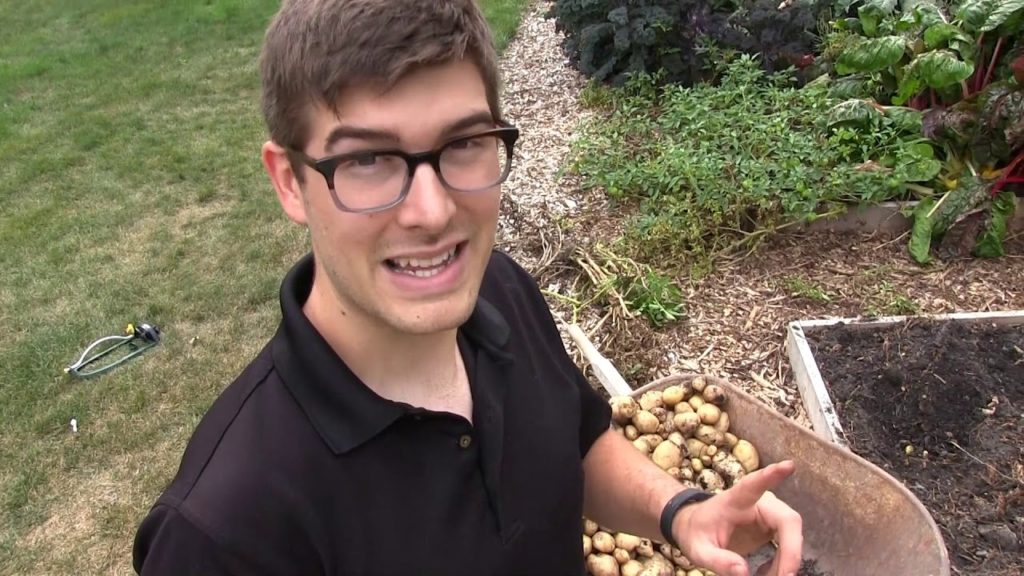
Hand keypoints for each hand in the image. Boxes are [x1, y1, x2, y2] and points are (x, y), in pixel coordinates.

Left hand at [672, 461, 801, 575]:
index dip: (771, 475)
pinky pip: (788, 545)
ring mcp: (769, 513)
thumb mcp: (698, 550)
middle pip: (787, 520)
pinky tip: (765, 573)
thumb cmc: (696, 533)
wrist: (695, 528)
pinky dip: (782, 563)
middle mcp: (758, 502)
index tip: (788, 466)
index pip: (754, 485)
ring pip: (792, 535)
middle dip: (790, 551)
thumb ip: (718, 560)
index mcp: (735, 500)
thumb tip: (744, 572)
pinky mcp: (775, 526)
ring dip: (786, 561)